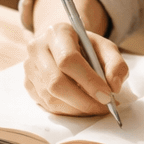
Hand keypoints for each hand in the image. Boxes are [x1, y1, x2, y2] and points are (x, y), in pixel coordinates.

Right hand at [24, 0, 127, 115]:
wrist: (63, 45)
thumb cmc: (86, 48)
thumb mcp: (105, 48)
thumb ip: (116, 64)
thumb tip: (114, 87)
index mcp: (57, 33)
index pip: (68, 60)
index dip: (89, 81)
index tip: (107, 95)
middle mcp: (37, 48)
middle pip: (56, 82)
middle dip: (83, 100)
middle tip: (104, 107)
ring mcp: (30, 67)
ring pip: (51, 97)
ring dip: (77, 109)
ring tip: (96, 108)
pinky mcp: (28, 83)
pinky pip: (47, 105)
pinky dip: (68, 111)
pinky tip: (82, 107)